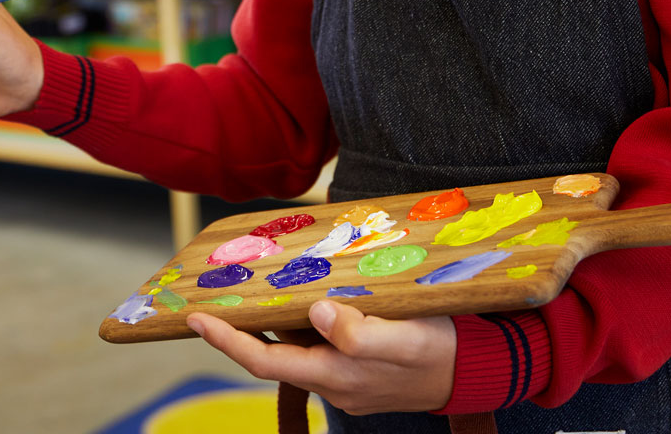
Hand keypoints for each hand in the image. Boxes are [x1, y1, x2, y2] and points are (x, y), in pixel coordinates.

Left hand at [185, 302, 455, 415]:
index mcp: (336, 374)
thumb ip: (360, 333)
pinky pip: (313, 344)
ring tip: (243, 289)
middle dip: (237, 330)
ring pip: (292, 348)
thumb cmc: (439, 348)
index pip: (266, 361)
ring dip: (266, 323)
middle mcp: (332, 380)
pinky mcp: (356, 366)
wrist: (475, 369)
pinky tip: (294, 297)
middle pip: (271, 355)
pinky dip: (295, 323)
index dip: (227, 341)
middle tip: (209, 297)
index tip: (195, 318)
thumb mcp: (405, 337)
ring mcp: (343, 377)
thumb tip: (317, 314)